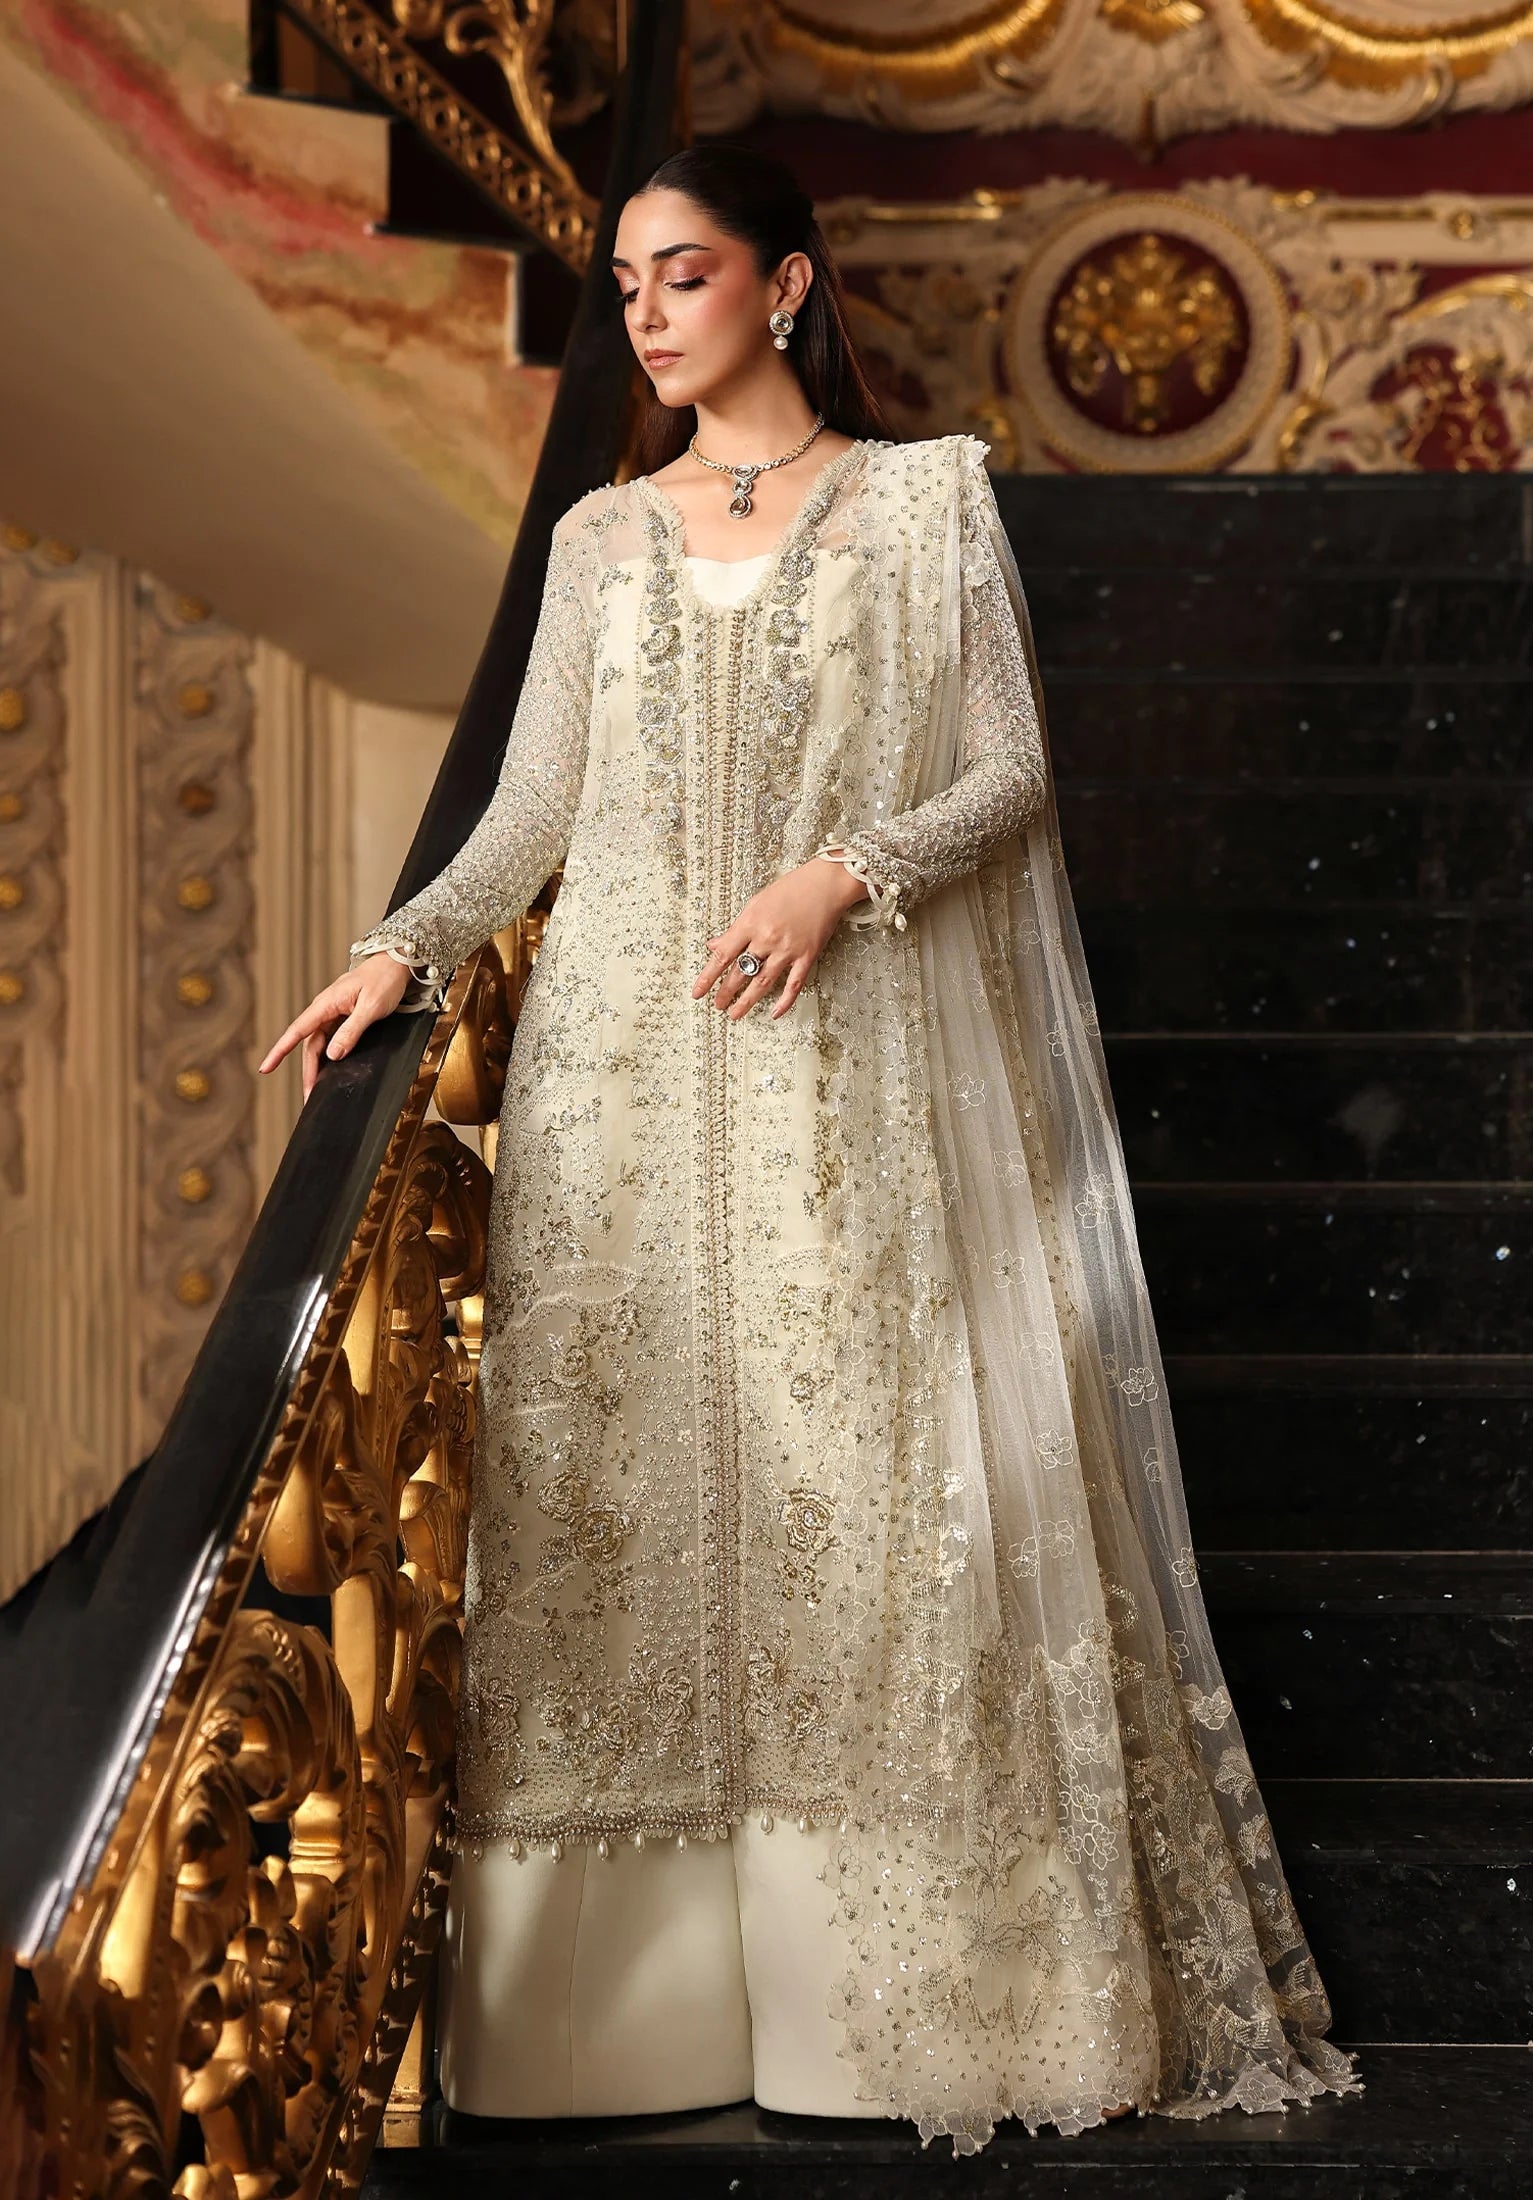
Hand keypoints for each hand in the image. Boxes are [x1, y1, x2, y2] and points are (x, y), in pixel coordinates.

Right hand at [258, 953, 411, 1098]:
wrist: (396, 963)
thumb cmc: (384, 980)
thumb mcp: (370, 1007)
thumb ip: (351, 1031)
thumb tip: (333, 1055)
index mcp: (326, 1004)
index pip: (297, 1031)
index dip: (279, 1051)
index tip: (265, 1068)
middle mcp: (325, 1009)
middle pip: (309, 1045)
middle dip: (307, 1072)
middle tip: (308, 1097)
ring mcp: (332, 1013)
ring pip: (318, 1044)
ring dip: (316, 1067)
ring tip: (316, 1090)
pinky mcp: (342, 1016)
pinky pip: (329, 1039)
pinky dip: (327, 1057)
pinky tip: (329, 1071)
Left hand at [692, 859, 868, 1020]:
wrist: (825, 885)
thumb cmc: (791, 889)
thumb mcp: (755, 903)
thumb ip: (736, 928)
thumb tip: (715, 945)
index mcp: (750, 923)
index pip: (723, 956)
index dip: (707, 977)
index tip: (698, 992)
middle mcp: (767, 939)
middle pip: (740, 973)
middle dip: (726, 992)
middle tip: (717, 1005)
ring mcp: (788, 950)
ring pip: (763, 983)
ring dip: (747, 1001)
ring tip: (735, 1013)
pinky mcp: (807, 956)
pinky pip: (794, 984)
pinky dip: (784, 1001)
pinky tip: (775, 1013)